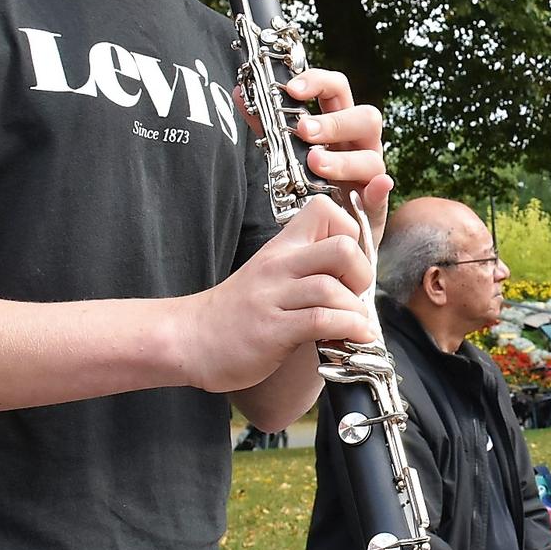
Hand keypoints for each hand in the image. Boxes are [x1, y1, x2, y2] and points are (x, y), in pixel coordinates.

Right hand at [180, 195, 375, 393]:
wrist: (188, 338)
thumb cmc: (235, 311)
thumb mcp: (270, 276)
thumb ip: (305, 268)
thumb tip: (353, 276)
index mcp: (281, 247)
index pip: (325, 210)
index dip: (350, 231)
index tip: (349, 262)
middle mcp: (279, 265)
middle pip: (342, 248)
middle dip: (363, 273)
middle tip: (356, 295)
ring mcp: (274, 296)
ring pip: (333, 288)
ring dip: (356, 311)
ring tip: (357, 325)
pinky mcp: (272, 329)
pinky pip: (321, 321)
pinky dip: (348, 330)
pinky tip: (355, 339)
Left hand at [238, 70, 392, 239]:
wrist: (327, 228)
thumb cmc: (311, 181)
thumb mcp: (288, 150)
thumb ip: (268, 125)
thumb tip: (240, 94)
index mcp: (340, 124)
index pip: (338, 90)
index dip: (318, 83)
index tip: (292, 89)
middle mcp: (360, 144)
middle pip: (365, 117)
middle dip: (334, 122)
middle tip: (304, 131)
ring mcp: (370, 172)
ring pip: (371, 157)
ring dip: (343, 159)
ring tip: (316, 164)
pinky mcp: (374, 202)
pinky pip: (382, 193)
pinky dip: (380, 189)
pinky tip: (373, 187)